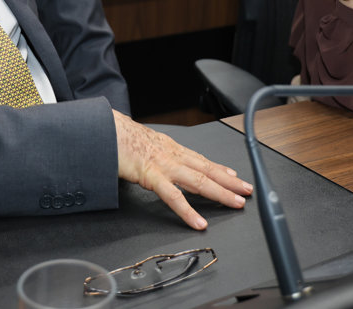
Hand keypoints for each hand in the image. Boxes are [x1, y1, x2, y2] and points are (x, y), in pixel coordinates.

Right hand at [113, 109, 251, 229]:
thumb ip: (156, 154)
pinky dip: (188, 211)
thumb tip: (158, 160)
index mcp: (171, 148)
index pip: (201, 160)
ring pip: (199, 181)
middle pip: (207, 170)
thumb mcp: (144, 144)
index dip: (220, 169)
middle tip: (247, 191)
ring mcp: (165, 165)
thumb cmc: (120, 137)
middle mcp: (173, 155)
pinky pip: (173, 197)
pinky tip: (199, 222)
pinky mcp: (152, 175)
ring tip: (236, 203)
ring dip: (220, 193)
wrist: (105, 129)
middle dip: (230, 182)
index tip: (235, 176)